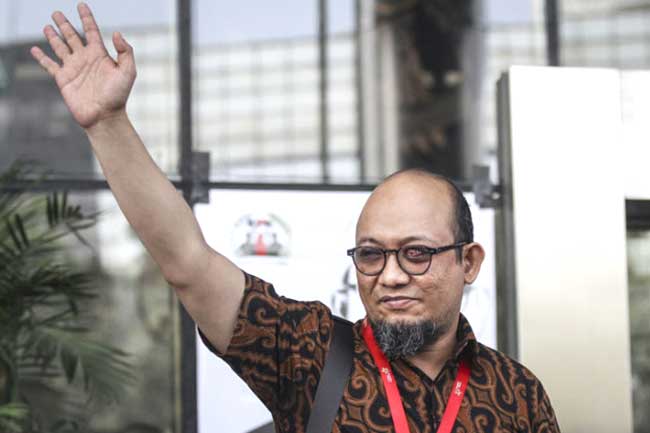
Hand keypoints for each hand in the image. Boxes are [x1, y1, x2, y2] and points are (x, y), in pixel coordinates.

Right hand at [30, 3, 135, 128]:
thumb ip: (125, 51)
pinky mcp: (63, 79)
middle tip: (56, 12)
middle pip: (72, 36)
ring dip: (53, 37)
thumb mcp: (127, 71)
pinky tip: (35, 49)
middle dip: (64, 24)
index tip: (81, 5)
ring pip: (60, 47)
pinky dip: (41, 57)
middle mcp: (85, 59)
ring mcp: (73, 68)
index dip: (86, 18)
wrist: (104, 116)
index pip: (91, 31)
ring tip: (47, 26)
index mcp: (99, 54)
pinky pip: (49, 65)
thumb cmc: (118, 95)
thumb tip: (117, 32)